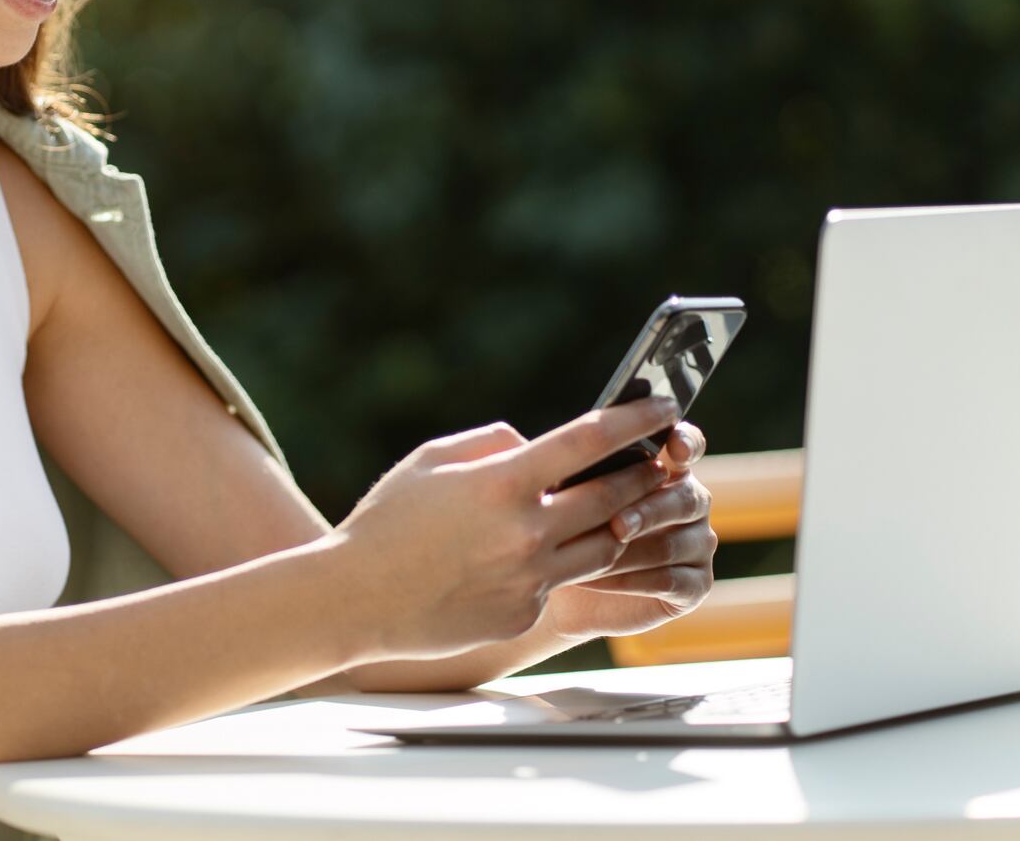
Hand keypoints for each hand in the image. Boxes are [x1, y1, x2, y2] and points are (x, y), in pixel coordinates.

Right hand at [332, 394, 681, 663]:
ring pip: (603, 549)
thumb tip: (530, 442)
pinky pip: (560, 585)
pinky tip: (543, 559)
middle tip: (660, 464)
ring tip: (614, 512)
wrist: (355, 599)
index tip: (664, 407)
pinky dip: (560, 568)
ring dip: (615, 526)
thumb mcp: (429, 460)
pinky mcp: (523, 614)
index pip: (589, 441)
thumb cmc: (386, 522)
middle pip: (614, 498)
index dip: (635, 419)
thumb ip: (488, 443)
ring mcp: (528, 579)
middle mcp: (525, 531)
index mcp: (502, 482)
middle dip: (645, 477)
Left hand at [541, 420, 716, 639]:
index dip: (688, 443)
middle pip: (684, 500)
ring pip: (670, 545)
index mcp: (667, 469)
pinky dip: (628, 580)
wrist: (568, 591)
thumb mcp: (563, 496)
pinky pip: (668, 580)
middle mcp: (691, 502)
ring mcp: (698, 544)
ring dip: (626, 553)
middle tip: (615, 525)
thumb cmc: (566, 530)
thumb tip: (523, 441)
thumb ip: (562, 468)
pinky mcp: (696, 585)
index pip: (689, 446)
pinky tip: (595, 579)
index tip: (675, 447)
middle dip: (646, 512)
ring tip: (587, 557)